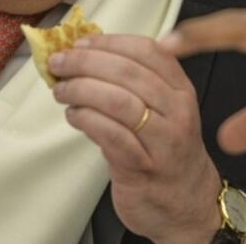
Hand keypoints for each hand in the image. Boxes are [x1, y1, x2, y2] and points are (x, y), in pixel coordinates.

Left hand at [48, 34, 222, 243]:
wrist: (186, 203)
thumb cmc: (166, 151)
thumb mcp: (162, 110)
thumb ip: (133, 83)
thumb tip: (86, 55)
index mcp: (181, 89)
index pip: (148, 51)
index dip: (110, 42)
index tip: (82, 42)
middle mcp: (177, 110)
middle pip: (128, 72)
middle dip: (86, 62)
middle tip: (59, 62)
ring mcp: (163, 140)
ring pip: (118, 101)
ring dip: (81, 90)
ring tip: (61, 90)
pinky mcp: (142, 166)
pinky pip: (110, 134)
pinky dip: (86, 119)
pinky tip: (74, 116)